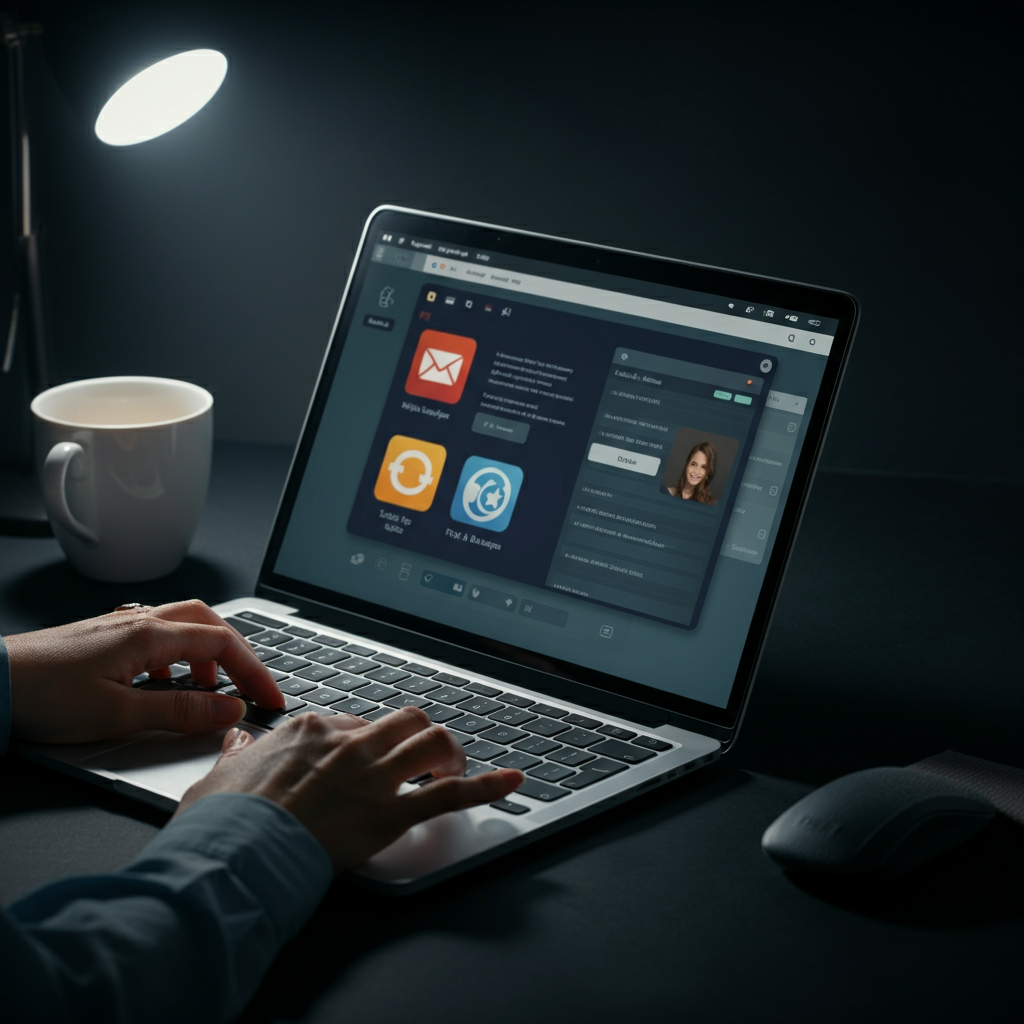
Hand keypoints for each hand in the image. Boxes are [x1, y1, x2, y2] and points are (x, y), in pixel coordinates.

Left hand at [5, 600, 282, 743]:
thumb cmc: (42, 696)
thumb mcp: (119, 714)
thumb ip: (180, 711)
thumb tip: (229, 710)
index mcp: (149, 635)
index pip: (222, 644)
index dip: (253, 672)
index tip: (270, 698)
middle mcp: (138, 622)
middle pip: (208, 622)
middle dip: (238, 653)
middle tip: (252, 685)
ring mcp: (118, 627)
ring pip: (182, 626)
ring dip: (207, 653)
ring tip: (211, 688)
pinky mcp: (101, 638)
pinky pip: (156, 636)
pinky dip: (176, 656)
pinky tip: (164, 683)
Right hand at [177, 707, 523, 870]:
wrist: (235, 854)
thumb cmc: (225, 819)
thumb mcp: (219, 774)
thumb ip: (236, 752)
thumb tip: (239, 741)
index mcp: (311, 729)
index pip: (355, 719)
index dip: (366, 738)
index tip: (365, 756)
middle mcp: (349, 744)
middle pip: (404, 719)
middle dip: (418, 735)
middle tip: (419, 756)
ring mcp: (373, 776)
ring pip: (432, 741)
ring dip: (450, 753)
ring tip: (454, 767)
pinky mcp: (390, 814)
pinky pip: (450, 794)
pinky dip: (487, 787)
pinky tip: (512, 782)